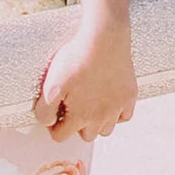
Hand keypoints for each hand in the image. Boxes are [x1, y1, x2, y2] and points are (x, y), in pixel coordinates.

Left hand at [36, 12, 136, 142]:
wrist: (105, 37)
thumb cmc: (76, 58)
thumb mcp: (50, 84)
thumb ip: (45, 110)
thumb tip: (48, 123)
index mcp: (80, 117)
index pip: (61, 136)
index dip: (53, 126)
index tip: (53, 111)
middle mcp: (101, 117)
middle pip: (86, 135)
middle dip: (76, 126)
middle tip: (70, 105)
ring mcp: (118, 107)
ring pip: (106, 129)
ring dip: (96, 122)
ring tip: (89, 103)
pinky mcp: (129, 95)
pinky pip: (124, 116)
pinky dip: (116, 114)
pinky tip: (107, 101)